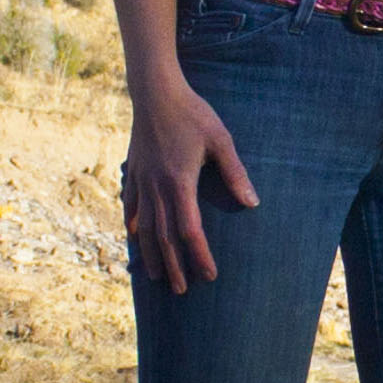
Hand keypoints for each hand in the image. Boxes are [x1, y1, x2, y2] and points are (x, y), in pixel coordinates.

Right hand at [123, 80, 257, 292]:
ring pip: (143, 226)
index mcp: (180, 183)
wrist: (155, 91)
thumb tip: (251, 203)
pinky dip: (133, 224)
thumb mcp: (220, 140)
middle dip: (174, 266)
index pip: (190, 231)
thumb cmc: (192, 113)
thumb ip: (235, 173)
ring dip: (151, 253)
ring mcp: (141, 180)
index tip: (209, 275)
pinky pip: (130, 205)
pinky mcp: (134, 170)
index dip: (199, 256)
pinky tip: (134, 236)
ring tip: (156, 275)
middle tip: (181, 290)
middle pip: (164, 237)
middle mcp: (157, 188)